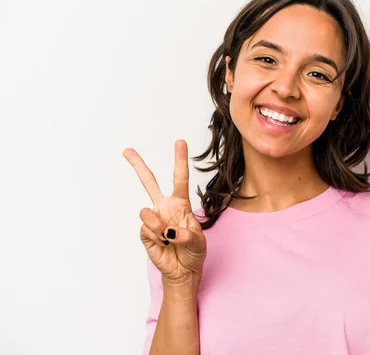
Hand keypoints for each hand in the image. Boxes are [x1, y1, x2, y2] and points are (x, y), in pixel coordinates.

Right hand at [123, 140, 206, 283]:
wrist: (183, 270)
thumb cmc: (193, 252)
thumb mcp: (198, 242)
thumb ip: (186, 235)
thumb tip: (168, 231)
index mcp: (180, 204)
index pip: (179, 178)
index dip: (180, 160)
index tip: (180, 142)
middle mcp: (165, 208)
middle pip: (149, 182)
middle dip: (138, 165)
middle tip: (126, 150)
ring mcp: (154, 220)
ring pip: (147, 212)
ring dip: (159, 226)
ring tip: (169, 238)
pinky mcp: (145, 233)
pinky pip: (146, 230)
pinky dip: (157, 239)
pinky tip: (164, 245)